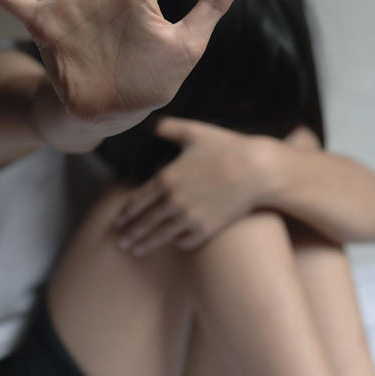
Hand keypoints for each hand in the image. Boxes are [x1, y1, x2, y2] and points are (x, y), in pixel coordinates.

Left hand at [112, 117, 279, 254]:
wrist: (257, 170)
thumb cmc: (226, 146)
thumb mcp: (194, 131)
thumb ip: (168, 127)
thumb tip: (152, 124)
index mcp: (166, 178)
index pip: (137, 201)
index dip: (126, 213)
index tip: (118, 222)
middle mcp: (173, 201)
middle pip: (145, 222)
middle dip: (130, 234)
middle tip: (120, 244)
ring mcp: (190, 218)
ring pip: (161, 236)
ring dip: (145, 245)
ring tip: (135, 251)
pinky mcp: (207, 229)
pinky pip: (186, 241)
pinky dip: (177, 242)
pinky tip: (173, 242)